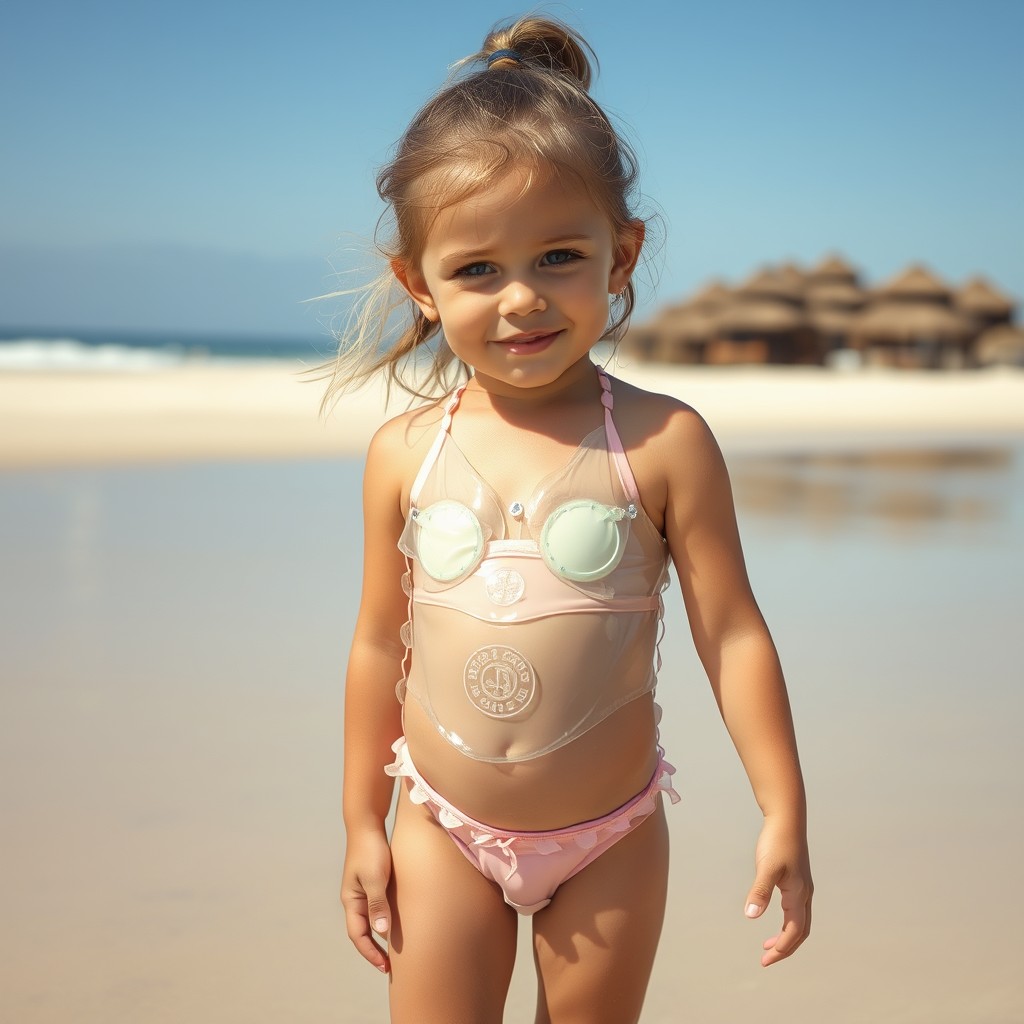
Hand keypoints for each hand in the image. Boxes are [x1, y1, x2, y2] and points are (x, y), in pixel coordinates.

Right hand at [341, 828, 392, 973]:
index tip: (385, 967)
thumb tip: (381, 932)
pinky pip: (376, 908)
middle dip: (373, 950)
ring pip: (369, 921)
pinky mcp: (371, 883)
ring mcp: (362, 891)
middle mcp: (354, 899)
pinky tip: (394, 923)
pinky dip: (383, 920)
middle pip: (362, 932)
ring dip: (378, 937)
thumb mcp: (375, 878)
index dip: (370, 953)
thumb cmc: (371, 851)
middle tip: (389, 966)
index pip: (358, 936)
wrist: (367, 825)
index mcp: (351, 901)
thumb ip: (378, 904)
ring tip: (393, 950)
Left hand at [743, 818, 812, 966]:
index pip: (794, 931)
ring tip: (767, 945)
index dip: (782, 948)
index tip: (766, 960)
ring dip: (786, 936)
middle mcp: (804, 894)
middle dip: (785, 948)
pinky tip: (774, 915)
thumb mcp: (766, 867)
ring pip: (799, 921)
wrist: (786, 818)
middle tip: (766, 959)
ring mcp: (802, 886)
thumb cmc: (777, 841)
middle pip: (800, 931)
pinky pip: (795, 909)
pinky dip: (787, 921)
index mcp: (799, 894)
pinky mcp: (797, 879)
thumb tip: (751, 916)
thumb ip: (760, 891)